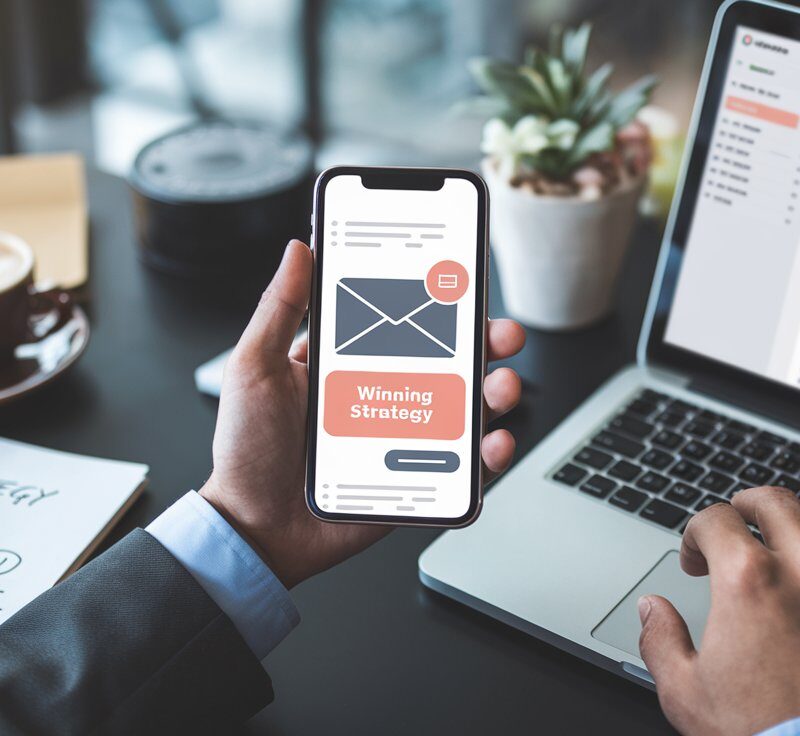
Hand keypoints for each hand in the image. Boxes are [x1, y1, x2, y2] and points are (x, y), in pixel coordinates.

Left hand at [200, 240, 525, 588]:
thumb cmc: (248, 451)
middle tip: (501, 333)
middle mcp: (383, 394)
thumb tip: (299, 250)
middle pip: (448, 361)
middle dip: (484, 343)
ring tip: (502, 387)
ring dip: (496, 393)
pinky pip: (462, 465)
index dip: (438, 301)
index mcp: (349, 362)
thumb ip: (278, 309)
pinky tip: (493, 443)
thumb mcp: (253, 369)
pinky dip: (488, 454)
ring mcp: (403, 438)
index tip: (461, 281)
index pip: (403, 321)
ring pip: (465, 409)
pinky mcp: (415, 477)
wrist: (256, 529)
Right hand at [638, 487, 799, 735]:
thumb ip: (659, 640)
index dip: (693, 533)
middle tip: (738, 517)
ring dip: (790, 527)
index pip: (716, 519)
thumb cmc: (757, 733)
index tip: (692, 562)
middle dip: (748, 504)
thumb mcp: (685, 691)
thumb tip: (651, 611)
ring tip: (777, 543)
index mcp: (747, 580)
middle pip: (775, 503)